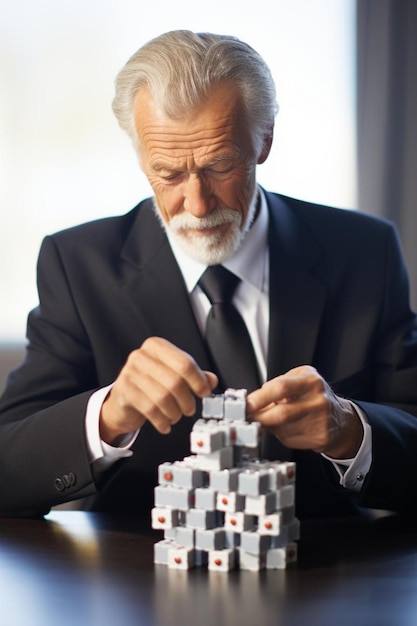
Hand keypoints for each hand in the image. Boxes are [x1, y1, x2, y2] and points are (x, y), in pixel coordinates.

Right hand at [100, 337, 217, 444]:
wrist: (122, 400)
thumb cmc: (149, 384)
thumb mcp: (172, 375)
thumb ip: (192, 375)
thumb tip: (212, 380)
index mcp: (156, 346)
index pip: (184, 363)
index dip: (198, 381)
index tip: (205, 393)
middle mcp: (141, 356)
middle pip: (175, 381)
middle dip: (187, 400)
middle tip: (190, 409)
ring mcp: (129, 372)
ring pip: (163, 397)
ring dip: (175, 412)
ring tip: (176, 416)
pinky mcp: (123, 391)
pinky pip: (150, 409)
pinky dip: (162, 421)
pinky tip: (165, 424)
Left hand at [246, 365, 362, 458]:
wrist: (341, 418)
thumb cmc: (315, 396)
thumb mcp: (301, 378)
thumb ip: (278, 383)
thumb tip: (255, 398)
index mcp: (312, 382)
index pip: (281, 388)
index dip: (260, 397)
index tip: (247, 403)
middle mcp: (318, 402)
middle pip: (280, 414)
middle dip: (260, 416)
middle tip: (251, 415)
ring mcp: (320, 422)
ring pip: (282, 429)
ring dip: (270, 426)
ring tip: (273, 419)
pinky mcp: (320, 439)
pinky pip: (289, 440)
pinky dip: (281, 435)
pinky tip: (287, 428)